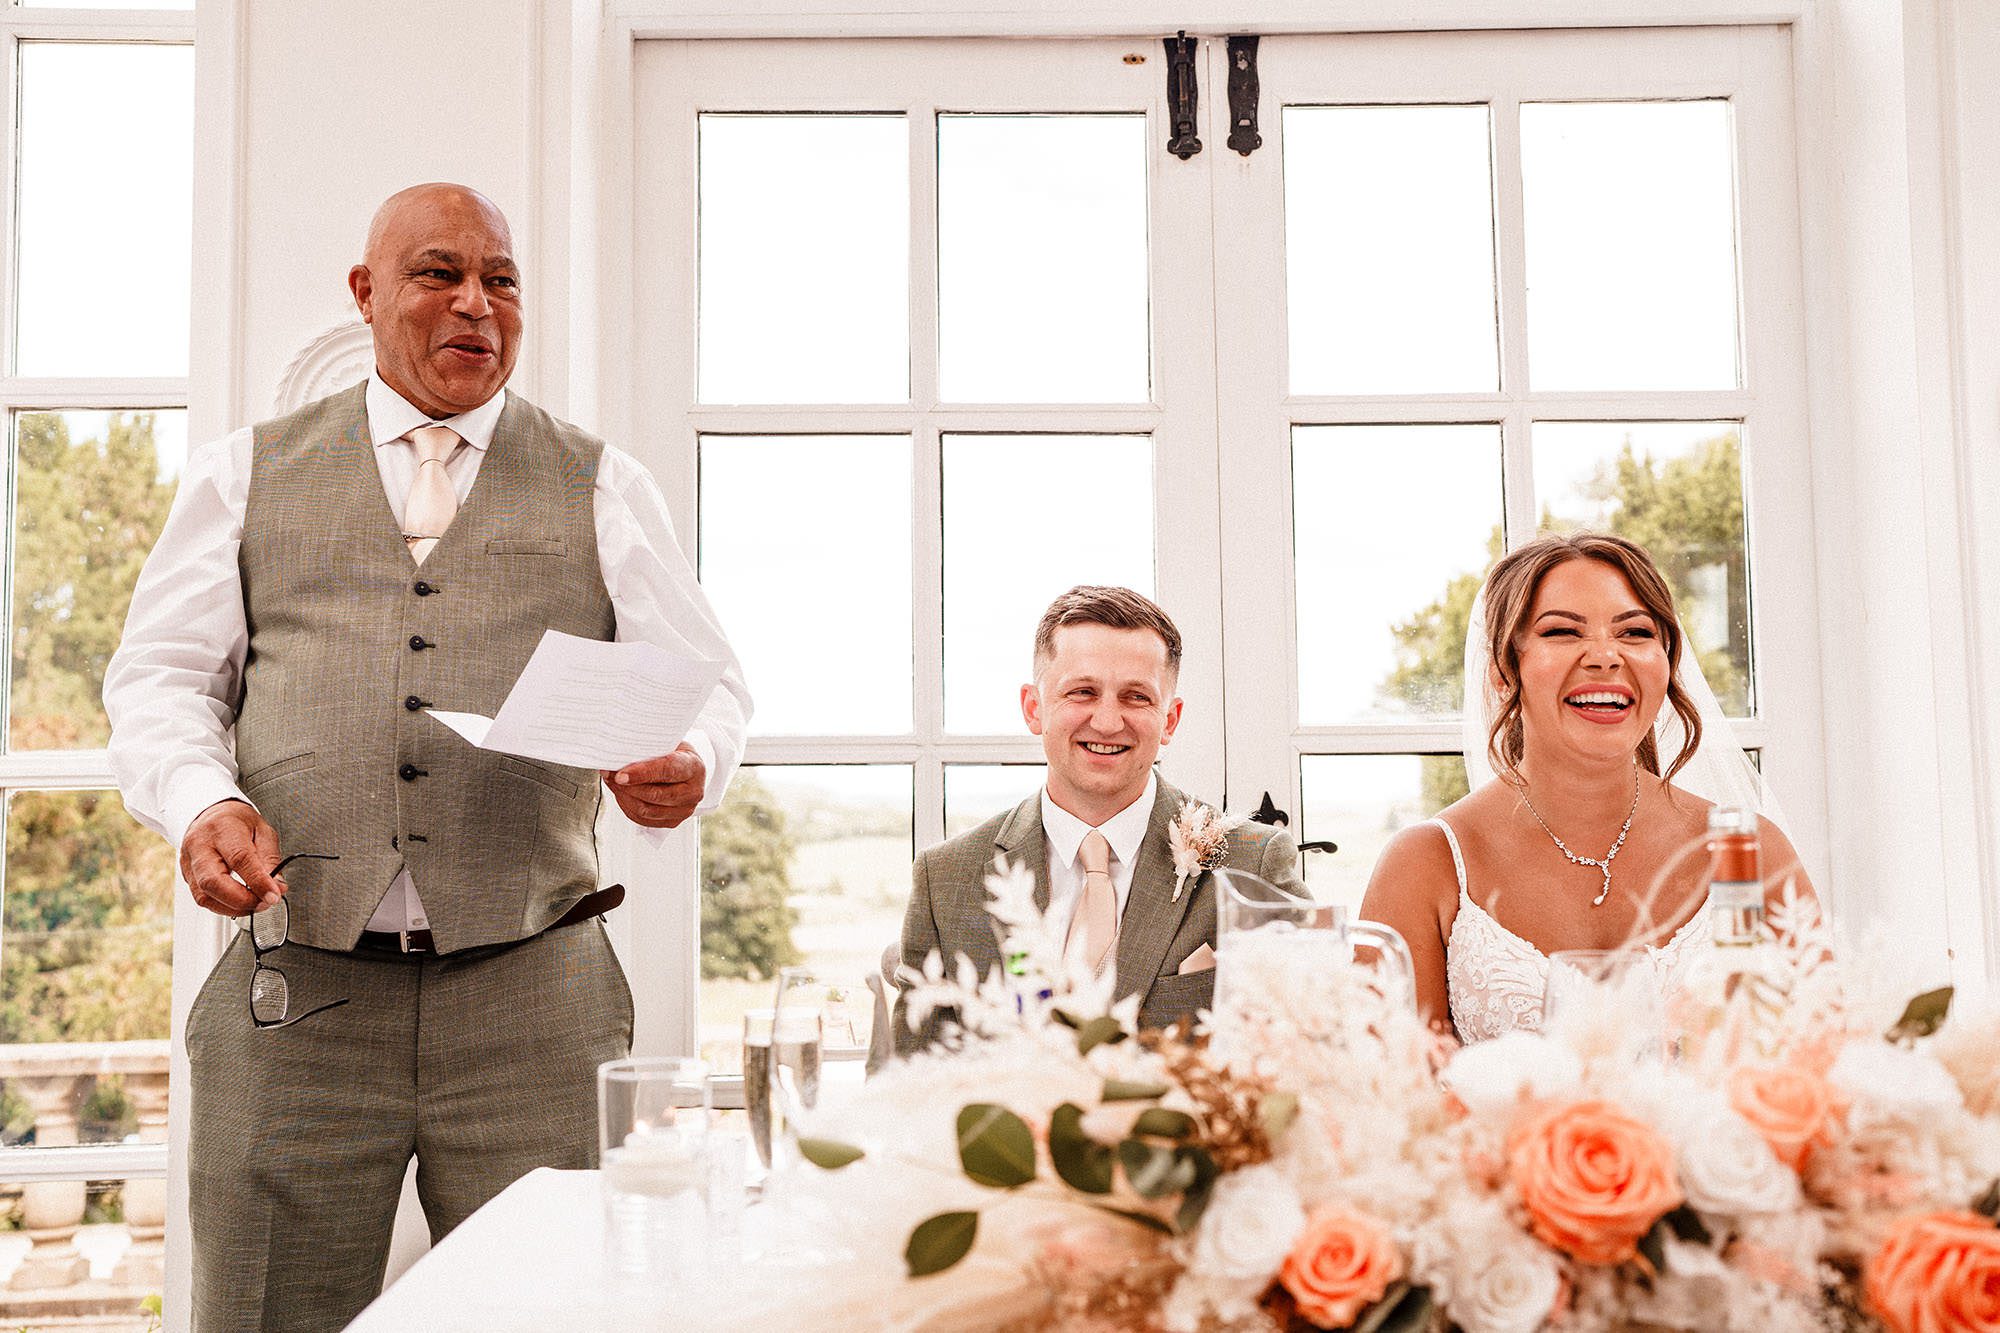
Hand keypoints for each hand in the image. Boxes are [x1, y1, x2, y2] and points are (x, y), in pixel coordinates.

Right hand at [180, 799, 285, 915]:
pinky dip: (223, 907)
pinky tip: (239, 904)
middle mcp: (200, 846)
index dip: (258, 881)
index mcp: (222, 828)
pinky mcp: (186, 876)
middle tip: (265, 902)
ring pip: (205, 896)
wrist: (210, 815)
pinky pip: (202, 899)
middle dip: (243, 900)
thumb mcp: (263, 831)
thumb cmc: (236, 821)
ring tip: (255, 904)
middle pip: (214, 882)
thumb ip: (270, 859)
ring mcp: (189, 862)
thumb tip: (277, 887)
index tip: (274, 895)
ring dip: (234, 908)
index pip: (239, 859)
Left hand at [602, 743, 705, 828]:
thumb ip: (649, 750)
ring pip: (646, 810)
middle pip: (655, 795)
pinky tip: (620, 793)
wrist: (689, 770)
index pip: (668, 771)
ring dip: (624, 796)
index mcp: (694, 768)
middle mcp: (693, 792)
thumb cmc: (676, 753)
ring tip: (612, 782)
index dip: (642, 773)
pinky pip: (643, 819)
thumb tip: (618, 755)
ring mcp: (684, 810)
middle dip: (627, 786)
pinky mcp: (672, 821)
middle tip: (609, 774)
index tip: (620, 775)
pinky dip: (627, 806)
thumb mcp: (668, 743)